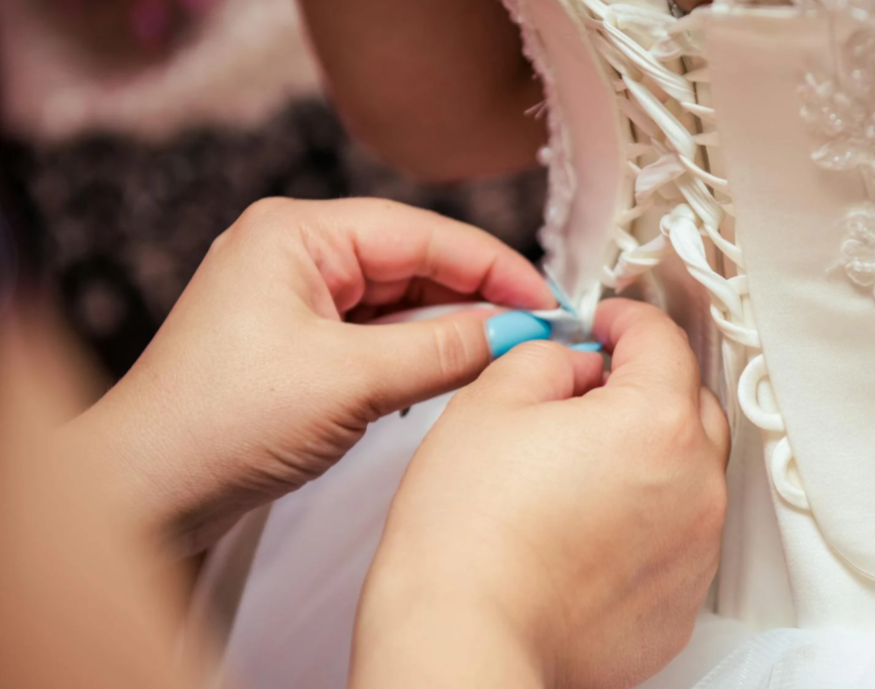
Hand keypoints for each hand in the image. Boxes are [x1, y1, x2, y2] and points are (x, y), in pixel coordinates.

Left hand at [65, 197, 556, 552]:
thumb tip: (517, 332)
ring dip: (449, 328)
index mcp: (296, 233)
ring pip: (400, 301)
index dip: (495, 266)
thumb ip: (445, 349)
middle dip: (477, 297)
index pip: (423, 234)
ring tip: (504, 355)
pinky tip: (450, 371)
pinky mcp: (296, 343)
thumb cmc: (218, 423)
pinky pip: (377, 334)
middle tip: (537, 332)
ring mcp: (293, 298)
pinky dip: (417, 352)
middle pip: (415, 262)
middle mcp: (294, 253)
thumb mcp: (352, 382)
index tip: (548, 302)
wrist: (144, 492)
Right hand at [353, 299, 729, 688]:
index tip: (605, 322)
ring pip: (688, 474)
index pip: (663, 339)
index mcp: (657, 422)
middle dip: (645, 385)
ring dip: (648, 456)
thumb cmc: (469, 537)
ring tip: (575, 472)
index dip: (626, 318)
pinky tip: (586, 529)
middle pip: (690, 404)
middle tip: (587, 391)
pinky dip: (645, 521)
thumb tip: (576, 365)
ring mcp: (695, 550)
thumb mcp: (491, 402)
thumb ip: (548, 359)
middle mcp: (696, 486)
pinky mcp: (679, 603)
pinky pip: (676, 538)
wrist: (465, 644)